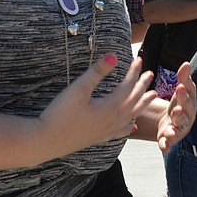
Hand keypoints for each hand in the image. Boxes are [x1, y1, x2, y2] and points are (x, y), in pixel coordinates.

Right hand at [37, 55, 155, 157]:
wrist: (43, 141)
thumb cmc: (59, 114)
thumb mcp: (78, 88)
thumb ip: (97, 72)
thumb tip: (114, 55)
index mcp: (110, 106)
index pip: (128, 86)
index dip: (134, 72)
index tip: (139, 59)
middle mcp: (112, 120)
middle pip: (133, 100)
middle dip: (143, 86)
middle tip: (151, 74)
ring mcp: (106, 131)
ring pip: (131, 116)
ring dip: (142, 104)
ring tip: (153, 96)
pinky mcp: (97, 138)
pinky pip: (119, 132)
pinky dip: (128, 127)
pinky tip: (132, 127)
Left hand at [157, 62, 196, 152]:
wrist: (172, 119)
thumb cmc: (180, 101)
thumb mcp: (182, 89)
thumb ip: (184, 78)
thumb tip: (186, 63)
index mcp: (190, 104)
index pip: (188, 98)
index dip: (184, 94)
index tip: (179, 87)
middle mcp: (186, 118)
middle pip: (183, 115)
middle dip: (180, 112)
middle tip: (176, 109)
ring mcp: (178, 129)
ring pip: (177, 130)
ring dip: (174, 131)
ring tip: (170, 131)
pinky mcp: (169, 139)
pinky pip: (168, 143)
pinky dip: (166, 145)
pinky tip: (164, 147)